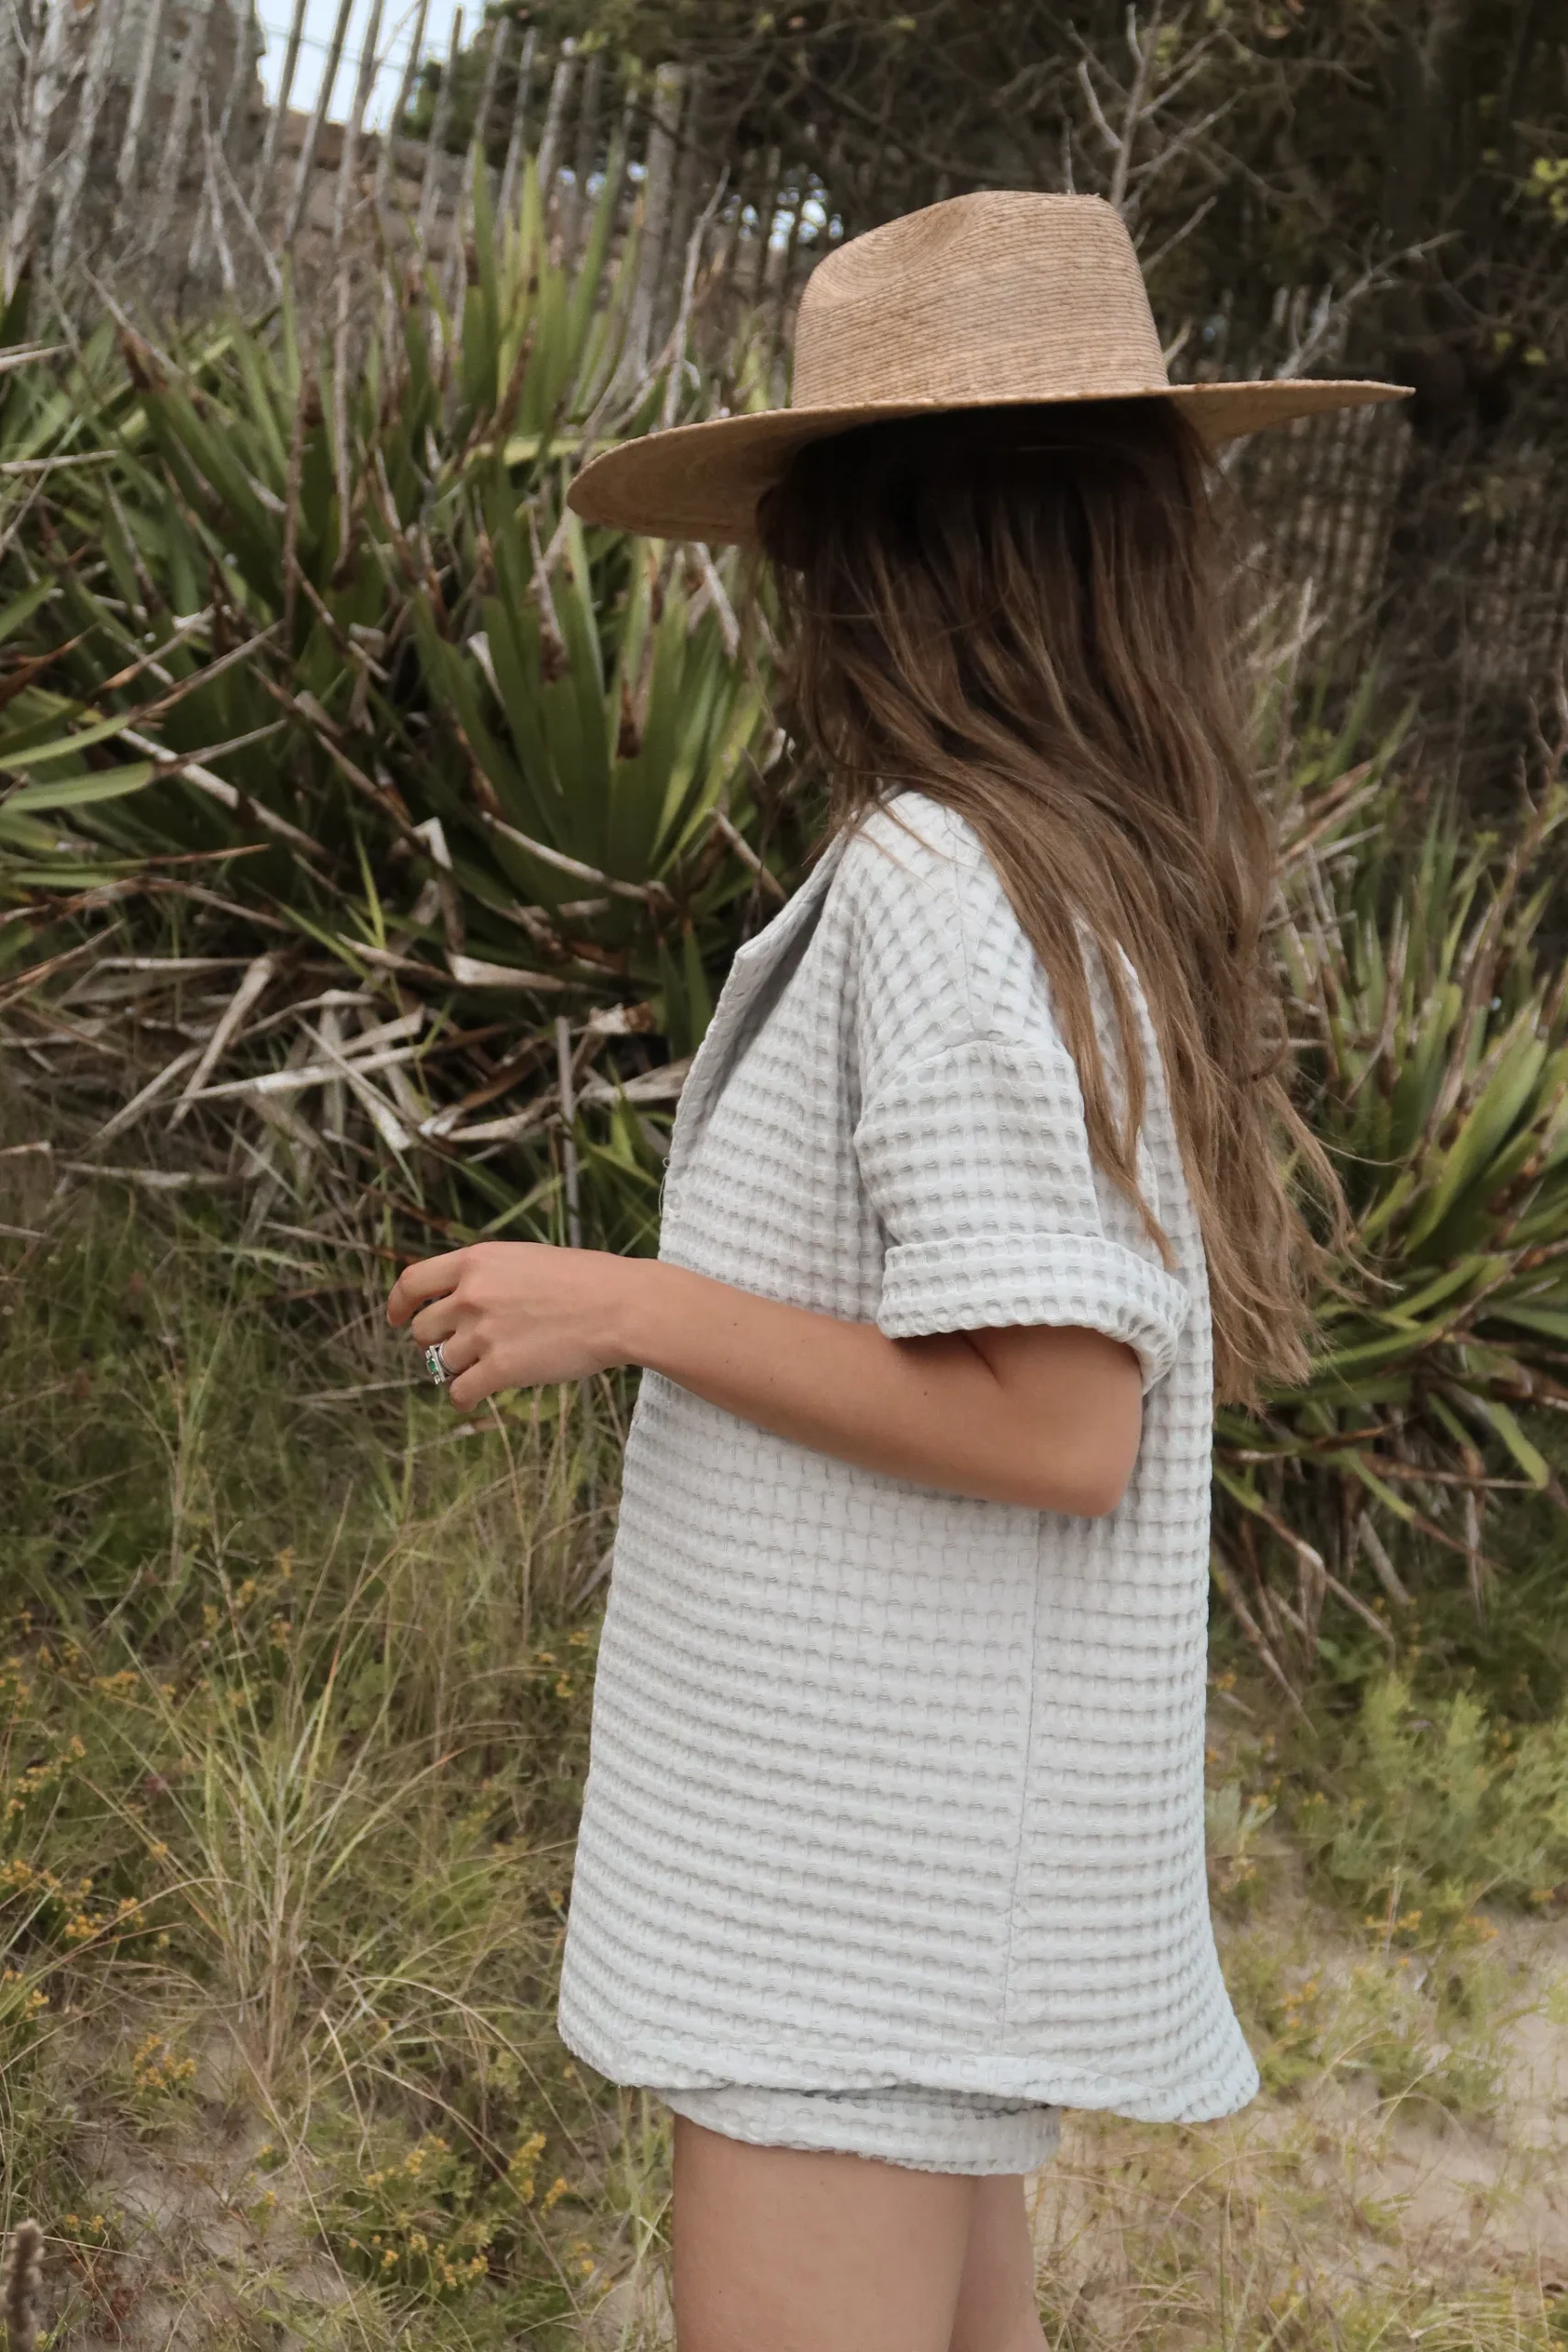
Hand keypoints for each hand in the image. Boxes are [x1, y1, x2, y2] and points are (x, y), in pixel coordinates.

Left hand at [386, 1241, 638, 1409]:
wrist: (620, 1306)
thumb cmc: (584, 1281)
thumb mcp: (523, 1260)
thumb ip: (485, 1276)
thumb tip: (455, 1302)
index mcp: (475, 1261)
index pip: (411, 1283)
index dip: (398, 1305)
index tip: (395, 1320)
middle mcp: (471, 1295)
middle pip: (423, 1330)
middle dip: (437, 1342)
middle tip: (463, 1347)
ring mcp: (483, 1333)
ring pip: (442, 1363)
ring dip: (459, 1368)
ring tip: (488, 1365)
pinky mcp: (500, 1369)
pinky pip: (459, 1392)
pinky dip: (464, 1397)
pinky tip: (477, 1396)